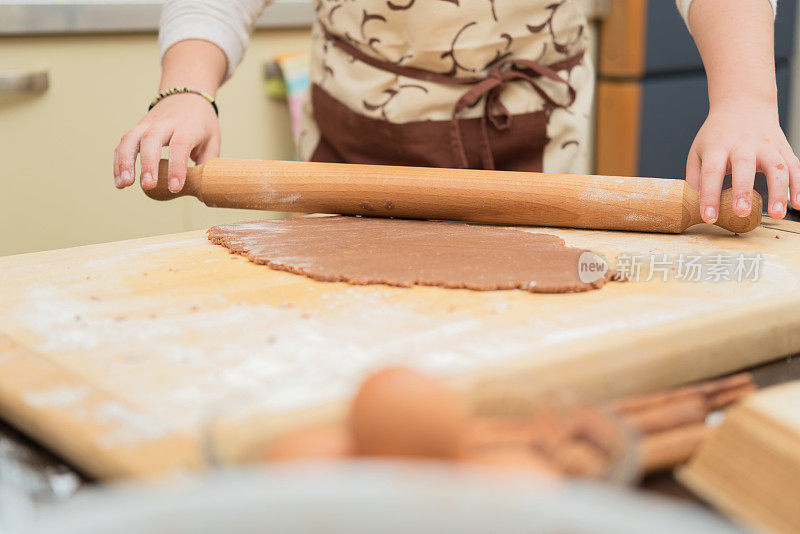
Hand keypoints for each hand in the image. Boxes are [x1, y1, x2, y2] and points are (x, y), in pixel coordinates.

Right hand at [113, 93, 220, 192]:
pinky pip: (123, 144)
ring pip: (131, 139)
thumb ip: (207, 164)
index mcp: (187, 126)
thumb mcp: (212, 140)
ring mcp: (147, 124)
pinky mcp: (137, 129)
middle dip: (148, 164)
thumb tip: (203, 189)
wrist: (186, 96)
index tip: (175, 187)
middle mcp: (165, 123)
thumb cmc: (202, 123)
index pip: (180, 145)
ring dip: (125, 163)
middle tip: (148, 186)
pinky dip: (119, 163)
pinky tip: (119, 182)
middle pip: (151, 140)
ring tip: (124, 185)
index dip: (177, 167)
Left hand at [686, 98, 798, 221]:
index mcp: (717, 146)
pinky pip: (795, 166)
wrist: (743, 104)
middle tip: (742, 212)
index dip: (709, 196)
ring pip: (776, 167)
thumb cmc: (718, 134)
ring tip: (776, 214)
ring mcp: (766, 145)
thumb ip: (695, 177)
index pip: (711, 172)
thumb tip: (693, 204)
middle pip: (744, 166)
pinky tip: (798, 204)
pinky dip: (799, 185)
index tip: (709, 216)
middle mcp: (743, 144)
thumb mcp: (698, 151)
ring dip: (778, 191)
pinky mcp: (783, 148)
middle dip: (743, 191)